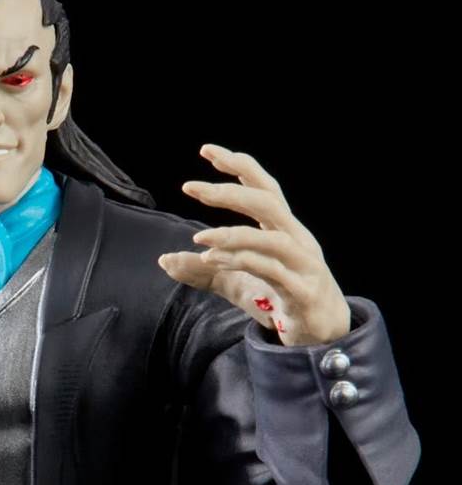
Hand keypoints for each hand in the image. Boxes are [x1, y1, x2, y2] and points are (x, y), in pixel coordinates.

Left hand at [157, 143, 350, 345]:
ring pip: (271, 238)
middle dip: (228, 192)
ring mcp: (303, 265)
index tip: (206, 150)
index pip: (264, 187)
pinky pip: (272, 270)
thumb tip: (164, 261)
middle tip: (190, 187)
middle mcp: (297, 239)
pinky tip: (213, 260)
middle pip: (267, 203)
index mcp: (284, 229)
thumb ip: (203, 270)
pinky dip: (242, 262)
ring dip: (232, 235)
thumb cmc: (280, 299)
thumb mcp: (236, 281)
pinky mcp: (302, 292)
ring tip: (198, 237)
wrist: (320, 334)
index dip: (239, 166)